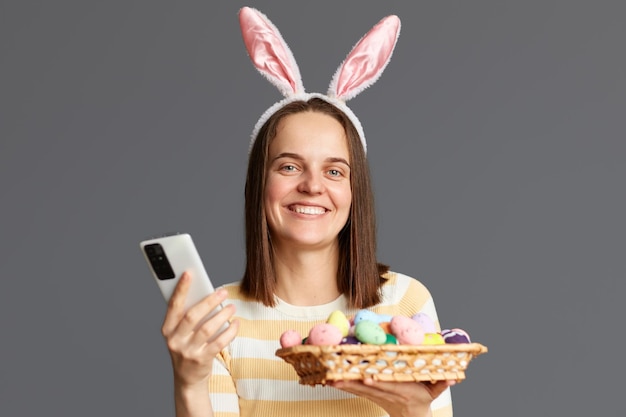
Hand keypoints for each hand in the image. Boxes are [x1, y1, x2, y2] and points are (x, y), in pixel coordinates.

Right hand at [161, 272, 238, 388]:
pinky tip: (236, 323)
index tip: (189, 273)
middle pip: (192, 316)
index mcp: (167, 329)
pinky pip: (219, 342)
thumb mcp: (180, 332)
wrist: (187, 379)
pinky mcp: (202, 360)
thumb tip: (204, 293)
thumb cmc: (186, 347)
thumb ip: (187, 316)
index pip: (173, 306)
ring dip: (222, 315)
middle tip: (223, 292)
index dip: (181, 289)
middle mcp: (175, 340)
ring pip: (207, 328)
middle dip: (209, 301)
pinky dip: (229, 331)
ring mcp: (188, 352)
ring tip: (231, 306)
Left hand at [330, 378, 454, 416]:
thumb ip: (442, 383)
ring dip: (343, 384)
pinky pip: (355, 389)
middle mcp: (386, 393)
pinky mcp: (370, 394)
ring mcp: (377, 395)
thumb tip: (453, 377)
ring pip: (357, 389)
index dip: (376, 382)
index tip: (366, 377)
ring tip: (327, 378)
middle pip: (367, 387)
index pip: (387, 386)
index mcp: (401, 391)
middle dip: (351, 382)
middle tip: (335, 377)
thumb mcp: (435, 391)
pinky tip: (330, 380)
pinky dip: (343, 385)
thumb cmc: (423, 399)